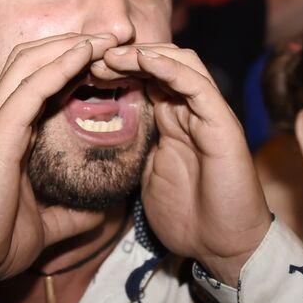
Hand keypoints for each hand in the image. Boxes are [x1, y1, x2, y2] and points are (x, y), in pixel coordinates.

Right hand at [0, 33, 121, 297]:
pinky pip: (32, 87)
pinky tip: (86, 54)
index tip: (104, 61)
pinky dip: (60, 65)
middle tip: (110, 38)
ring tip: (105, 37)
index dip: (68, 65)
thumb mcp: (46, 225)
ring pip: (30, 63)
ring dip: (70, 45)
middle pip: (30, 60)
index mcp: (6, 136)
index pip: (35, 83)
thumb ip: (71, 215)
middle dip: (70, 43)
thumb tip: (100, 216)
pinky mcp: (0, 133)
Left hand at [98, 44, 270, 282]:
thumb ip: (133, 150)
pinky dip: (170, 68)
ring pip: (181, 63)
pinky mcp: (223, 124)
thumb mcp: (146, 176)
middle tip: (90, 55)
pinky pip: (197, 85)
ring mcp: (209, 114)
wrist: (222, 247)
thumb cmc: (187, 217)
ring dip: (143, 54)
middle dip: (125, 55)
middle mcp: (191, 111)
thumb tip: (97, 138)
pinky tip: (143, 60)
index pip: (145, 77)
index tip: (80, 68)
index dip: (114, 68)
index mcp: (172, 121)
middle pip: (161, 62)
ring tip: (110, 55)